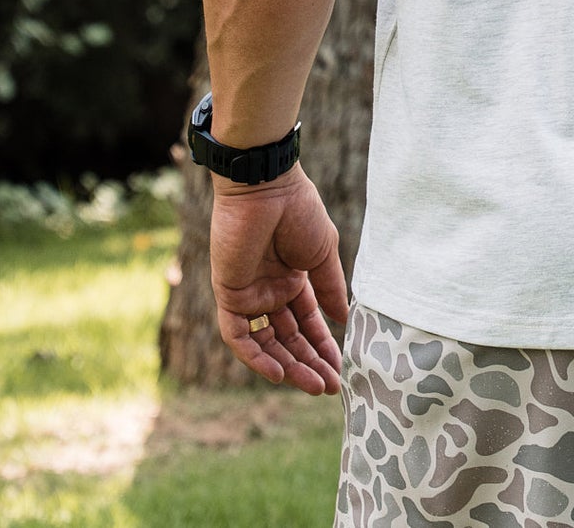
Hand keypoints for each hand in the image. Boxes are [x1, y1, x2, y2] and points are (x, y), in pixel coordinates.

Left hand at [209, 166, 348, 393]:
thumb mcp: (322, 254)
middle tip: (329, 387)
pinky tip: (278, 373)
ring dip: (287, 366)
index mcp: (293, 278)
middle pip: (288, 338)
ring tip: (313, 385)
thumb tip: (344, 321)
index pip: (307, 323)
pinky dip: (256, 357)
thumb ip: (330, 288)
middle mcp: (269, 291)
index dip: (323, 346)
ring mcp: (249, 294)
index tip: (341, 369)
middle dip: (309, 363)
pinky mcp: (229, 295)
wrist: (266, 187)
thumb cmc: (298, 211)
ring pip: (266, 343)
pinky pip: (239, 336)